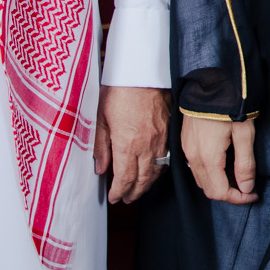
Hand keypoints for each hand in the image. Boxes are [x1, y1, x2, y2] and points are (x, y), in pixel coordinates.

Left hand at [96, 85, 170, 203]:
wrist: (143, 70)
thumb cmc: (120, 89)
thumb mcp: (101, 117)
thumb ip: (101, 146)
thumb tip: (100, 168)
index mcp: (127, 144)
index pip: (124, 178)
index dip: (119, 192)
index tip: (114, 197)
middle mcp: (146, 145)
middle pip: (142, 179)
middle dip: (133, 193)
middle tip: (125, 199)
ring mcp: (160, 138)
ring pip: (156, 171)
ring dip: (147, 184)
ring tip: (138, 190)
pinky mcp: (169, 130)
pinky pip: (166, 158)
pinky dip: (159, 170)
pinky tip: (153, 171)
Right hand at [182, 112, 259, 203]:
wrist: (210, 81)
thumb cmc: (230, 104)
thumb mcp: (244, 133)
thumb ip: (245, 164)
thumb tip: (246, 187)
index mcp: (208, 157)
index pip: (219, 192)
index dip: (237, 198)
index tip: (252, 194)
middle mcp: (193, 156)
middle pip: (208, 189)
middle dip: (229, 193)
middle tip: (248, 187)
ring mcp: (186, 149)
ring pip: (201, 179)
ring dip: (218, 183)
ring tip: (238, 174)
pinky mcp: (185, 142)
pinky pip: (195, 167)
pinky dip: (210, 172)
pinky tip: (224, 162)